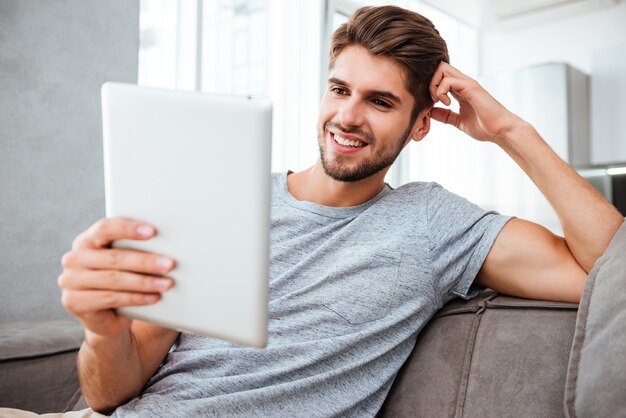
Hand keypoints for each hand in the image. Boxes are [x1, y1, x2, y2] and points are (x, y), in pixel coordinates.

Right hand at [58, 218, 175, 340]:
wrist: (107, 316)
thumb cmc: (120, 281)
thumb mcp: (125, 262)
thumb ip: (134, 249)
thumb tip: (167, 244)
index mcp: (86, 240)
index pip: (105, 228)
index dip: (128, 229)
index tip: (153, 232)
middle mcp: (73, 258)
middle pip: (114, 257)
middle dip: (145, 261)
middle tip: (169, 264)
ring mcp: (70, 281)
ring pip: (114, 279)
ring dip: (144, 282)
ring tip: (167, 283)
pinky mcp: (74, 302)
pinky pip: (111, 298)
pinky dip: (136, 298)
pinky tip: (154, 297)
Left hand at [428, 62, 525, 142]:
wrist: (501, 131)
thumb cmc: (484, 127)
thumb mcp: (459, 121)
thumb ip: (445, 115)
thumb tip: (430, 112)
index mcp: (460, 90)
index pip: (440, 76)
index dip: (430, 86)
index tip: (432, 103)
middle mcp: (463, 83)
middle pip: (439, 67)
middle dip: (429, 82)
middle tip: (433, 100)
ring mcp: (467, 84)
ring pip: (441, 69)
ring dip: (434, 86)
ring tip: (439, 102)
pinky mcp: (471, 87)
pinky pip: (448, 81)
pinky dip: (441, 92)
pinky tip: (447, 104)